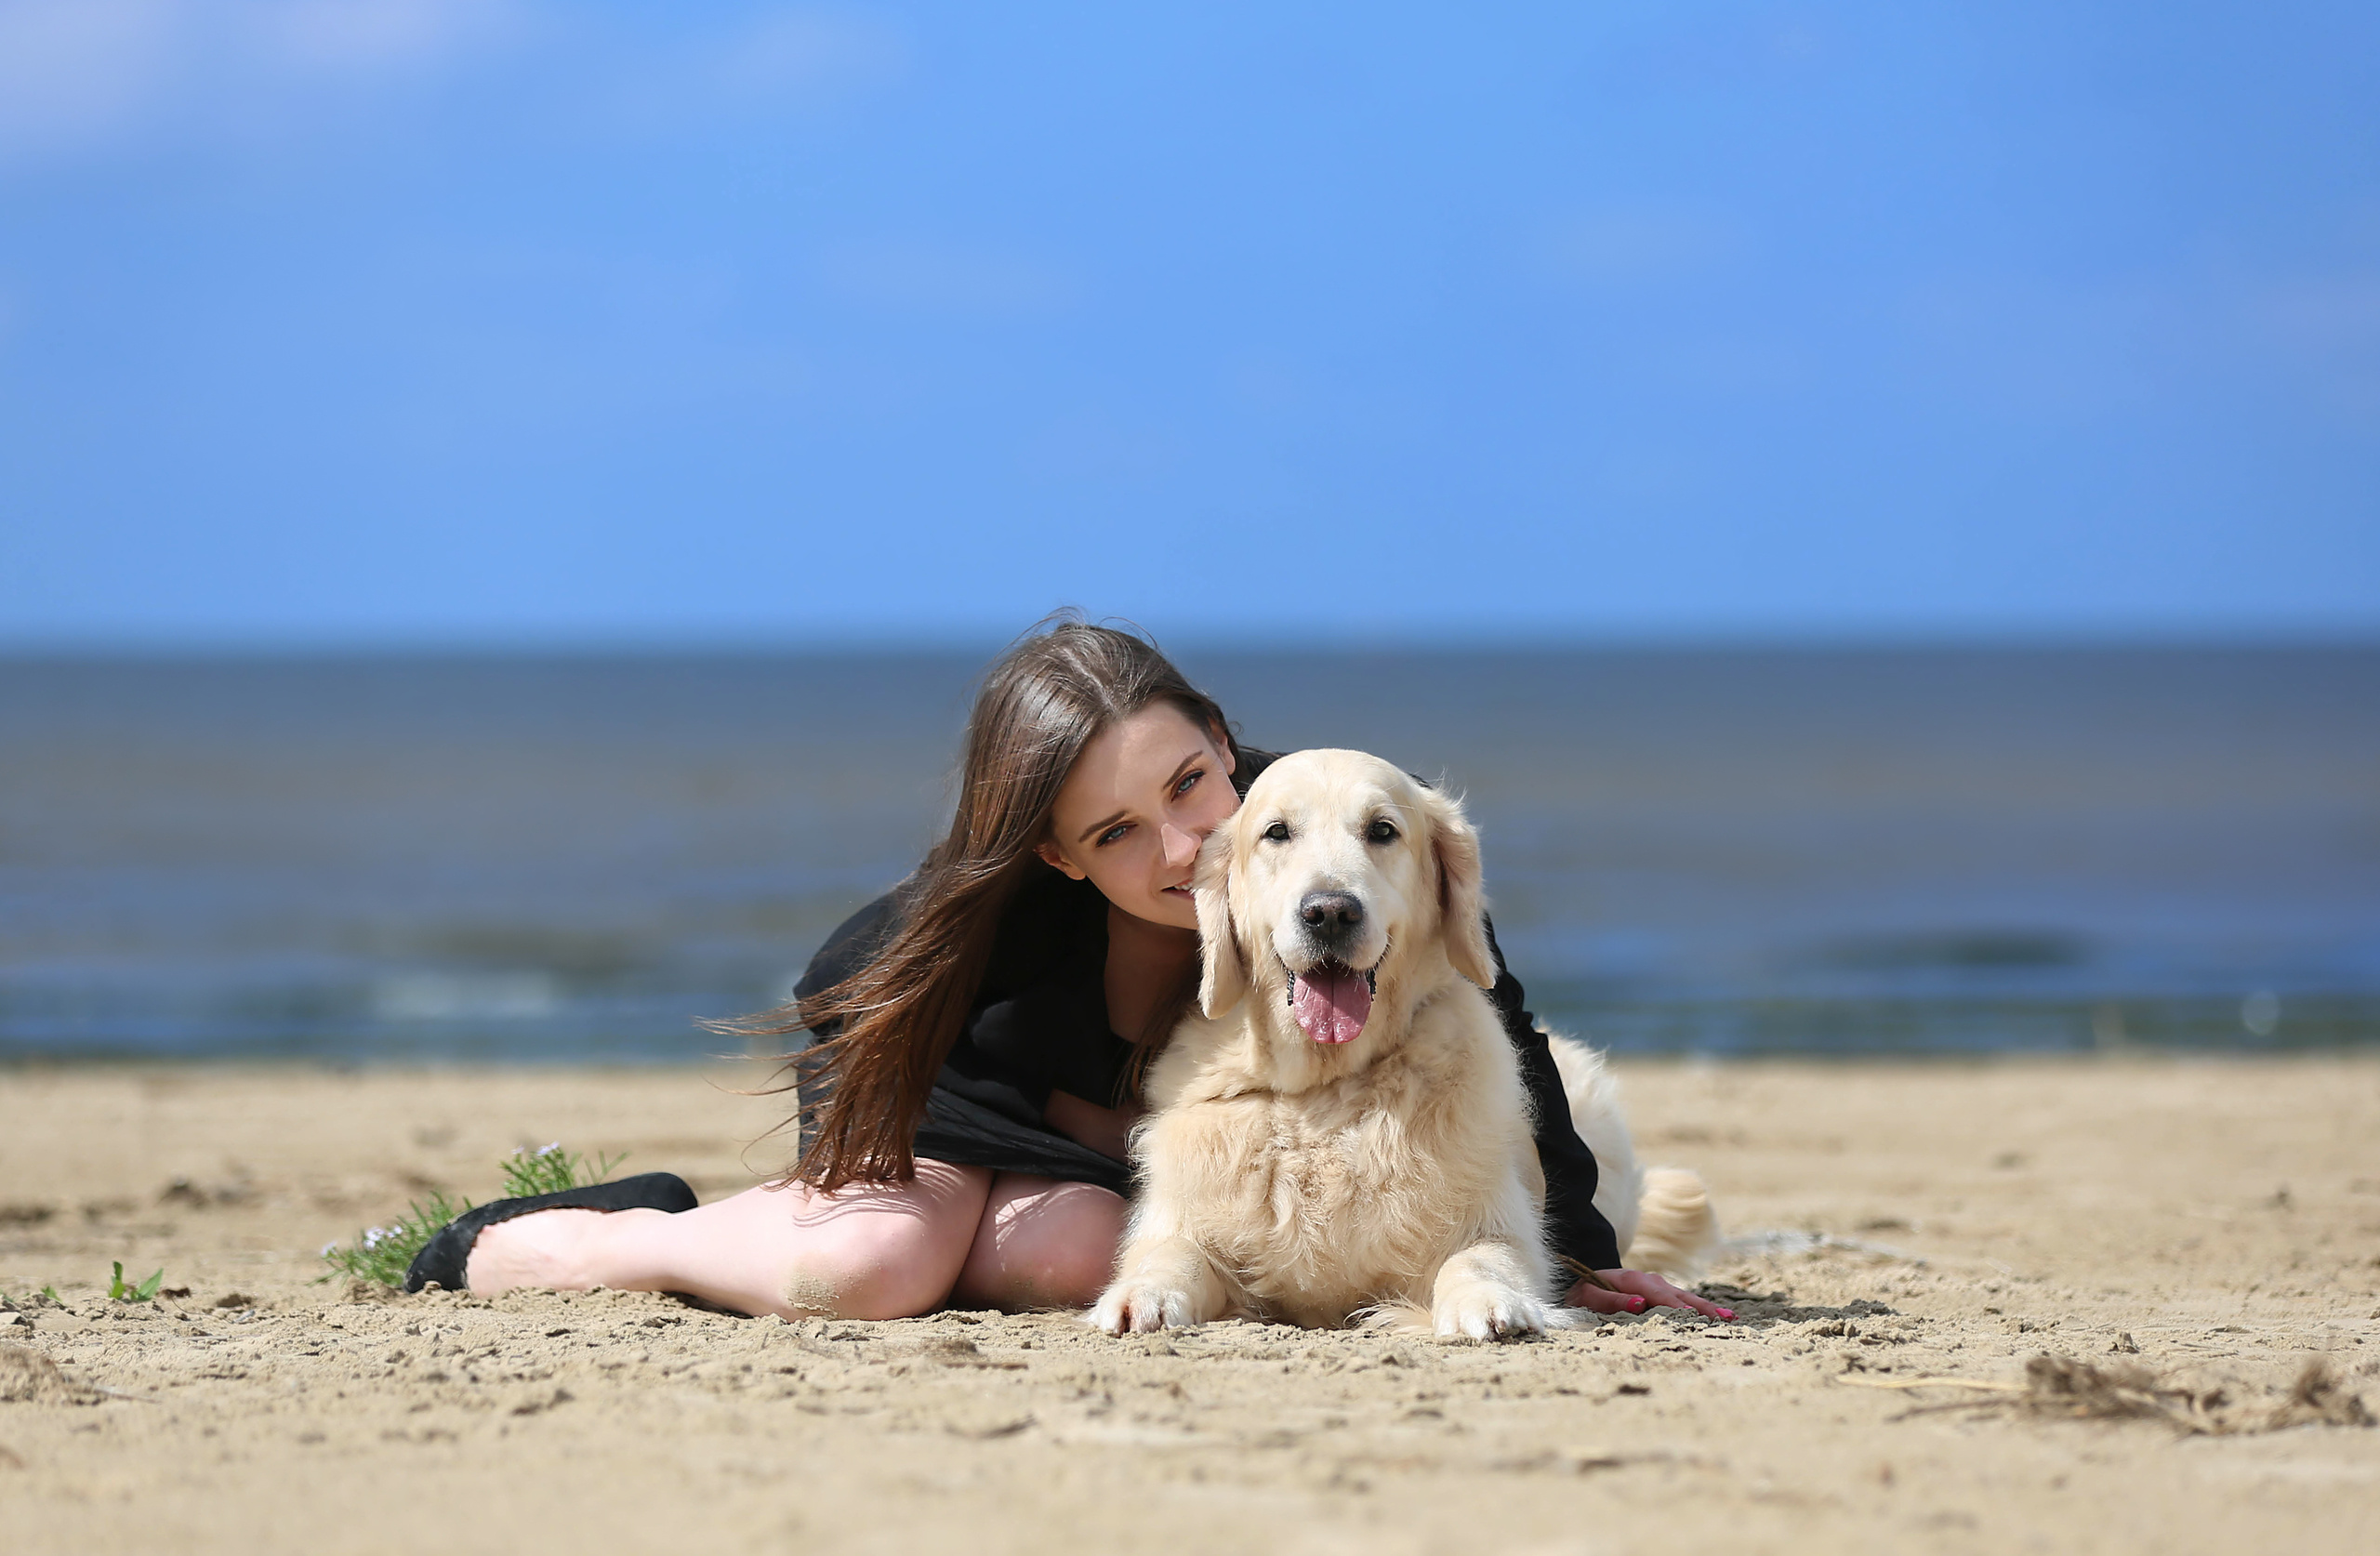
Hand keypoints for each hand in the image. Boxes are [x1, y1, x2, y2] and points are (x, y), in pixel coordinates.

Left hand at [1563, 1267, 1734, 1320]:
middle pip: (1677, 1294)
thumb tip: (1640, 1302)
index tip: (1692, 1316)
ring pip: (1683, 1296)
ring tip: (1728, 1318)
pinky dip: (1697, 1307)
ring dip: (1705, 1307)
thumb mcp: (1587, 1298)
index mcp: (1630, 1280)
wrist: (1578, 1284)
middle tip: (1724, 1319)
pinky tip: (1714, 1316)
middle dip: (1700, 1307)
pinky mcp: (1658, 1293)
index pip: (1657, 1294)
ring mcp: (1655, 1285)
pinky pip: (1680, 1300)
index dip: (1675, 1306)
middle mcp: (1647, 1280)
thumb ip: (1611, 1301)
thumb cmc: (1582, 1295)